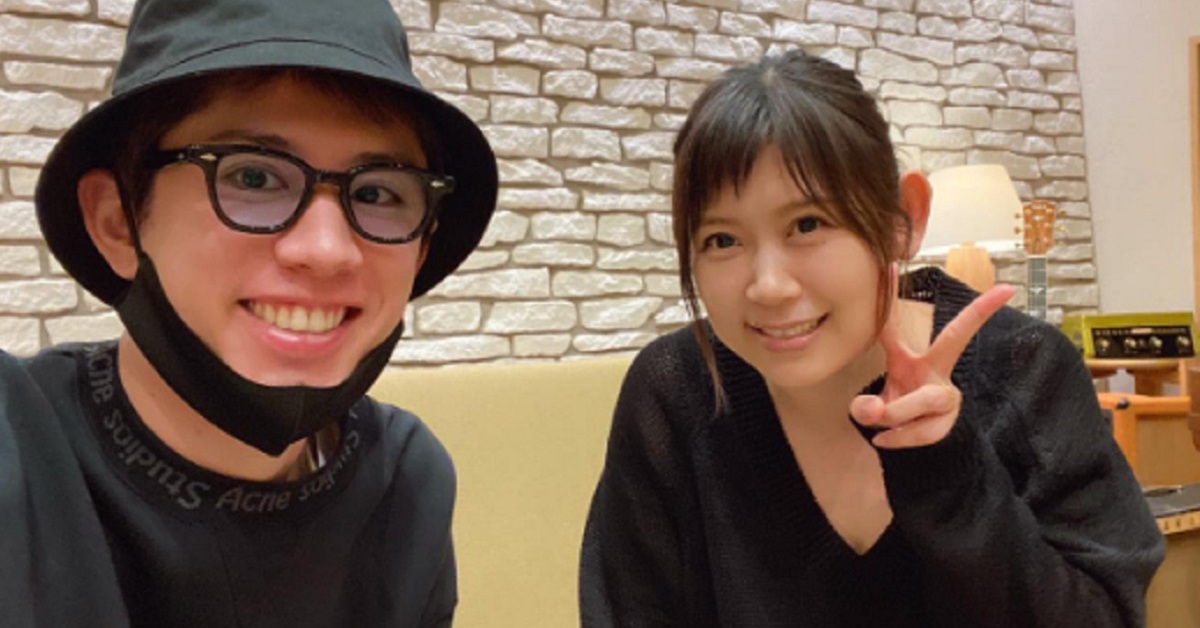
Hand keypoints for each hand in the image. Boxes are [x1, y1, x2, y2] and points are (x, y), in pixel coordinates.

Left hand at [850, 284, 1014, 448]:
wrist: (901, 441)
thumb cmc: (890, 409)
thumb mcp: (870, 402)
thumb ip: (864, 406)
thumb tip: (874, 412)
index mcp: (920, 358)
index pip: (931, 326)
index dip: (956, 305)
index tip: (998, 286)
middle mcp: (939, 372)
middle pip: (955, 340)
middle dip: (976, 313)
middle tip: (995, 294)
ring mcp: (947, 398)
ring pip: (930, 395)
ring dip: (899, 408)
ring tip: (878, 416)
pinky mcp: (948, 423)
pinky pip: (924, 429)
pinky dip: (898, 435)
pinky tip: (882, 438)